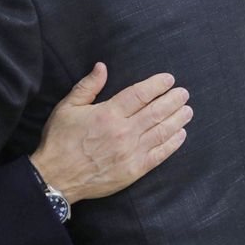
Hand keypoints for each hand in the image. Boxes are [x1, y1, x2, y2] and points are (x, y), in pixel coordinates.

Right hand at [30, 63, 190, 203]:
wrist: (56, 177)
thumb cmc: (59, 140)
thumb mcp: (67, 107)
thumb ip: (88, 86)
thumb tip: (102, 67)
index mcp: (107, 114)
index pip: (139, 94)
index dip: (156, 85)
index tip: (169, 79)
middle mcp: (123, 132)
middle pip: (156, 112)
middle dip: (173, 100)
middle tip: (184, 93)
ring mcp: (130, 152)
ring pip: (161, 132)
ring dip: (177, 119)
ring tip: (188, 110)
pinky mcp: (134, 170)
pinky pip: (159, 155)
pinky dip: (173, 144)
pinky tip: (181, 135)